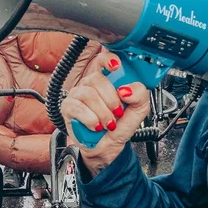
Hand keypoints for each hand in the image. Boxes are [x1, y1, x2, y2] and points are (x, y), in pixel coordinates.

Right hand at [60, 49, 151, 171]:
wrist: (108, 147)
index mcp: (108, 79)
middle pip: (97, 79)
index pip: (104, 60)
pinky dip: (91, 119)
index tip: (116, 66)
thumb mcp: (139, 110)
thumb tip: (126, 89)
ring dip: (103, 112)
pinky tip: (96, 126)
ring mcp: (77, 94)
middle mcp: (90, 84)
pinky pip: (78, 108)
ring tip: (109, 123)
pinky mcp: (68, 108)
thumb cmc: (120, 125)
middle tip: (118, 112)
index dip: (108, 59)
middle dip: (111, 99)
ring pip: (89, 94)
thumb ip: (140, 95)